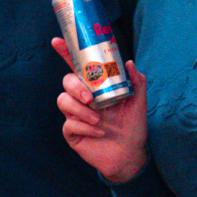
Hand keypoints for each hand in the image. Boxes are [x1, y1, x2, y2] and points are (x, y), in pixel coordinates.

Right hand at [54, 37, 150, 184]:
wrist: (130, 154)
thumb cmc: (132, 126)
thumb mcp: (138, 102)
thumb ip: (136, 81)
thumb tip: (129, 62)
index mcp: (94, 87)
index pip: (76, 66)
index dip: (65, 52)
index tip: (57, 41)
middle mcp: (82, 99)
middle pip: (66, 82)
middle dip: (75, 87)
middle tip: (90, 98)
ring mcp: (75, 115)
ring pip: (63, 102)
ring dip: (80, 110)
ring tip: (98, 120)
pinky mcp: (72, 133)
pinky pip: (69, 124)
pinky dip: (85, 128)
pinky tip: (99, 133)